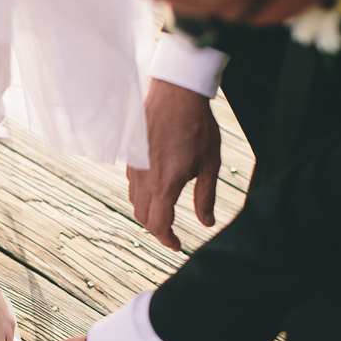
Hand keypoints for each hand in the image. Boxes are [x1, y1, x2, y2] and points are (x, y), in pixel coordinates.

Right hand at [127, 78, 220, 251]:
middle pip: (143, 218)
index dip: (168, 240)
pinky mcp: (130, 156)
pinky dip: (142, 196)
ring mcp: (134, 167)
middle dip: (157, 230)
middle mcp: (145, 179)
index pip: (159, 225)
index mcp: (164, 185)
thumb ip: (206, 197)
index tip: (177, 245)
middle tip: (171, 234)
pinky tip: (156, 189)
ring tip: (164, 213)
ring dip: (148, 213)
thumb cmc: (197, 127)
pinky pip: (132, 185)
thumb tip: (206, 222)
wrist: (176, 94)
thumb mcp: (209, 164)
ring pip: (135, 202)